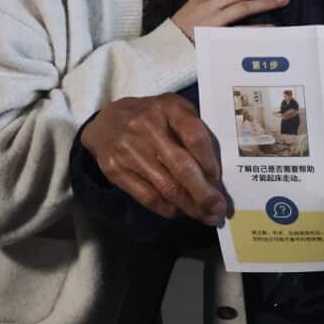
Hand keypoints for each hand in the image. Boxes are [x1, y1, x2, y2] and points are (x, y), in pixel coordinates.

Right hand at [81, 94, 227, 225]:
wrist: (105, 122)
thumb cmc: (152, 117)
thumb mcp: (175, 110)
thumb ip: (194, 131)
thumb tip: (214, 173)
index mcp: (168, 108)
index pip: (195, 138)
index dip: (210, 163)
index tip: (218, 181)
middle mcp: (147, 128)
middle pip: (181, 168)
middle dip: (204, 194)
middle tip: (218, 210)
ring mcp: (128, 150)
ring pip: (166, 187)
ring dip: (189, 206)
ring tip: (205, 216)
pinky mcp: (115, 170)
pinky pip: (147, 197)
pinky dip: (167, 208)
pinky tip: (180, 211)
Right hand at [171, 0, 289, 39]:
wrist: (162, 52)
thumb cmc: (178, 34)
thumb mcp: (193, 13)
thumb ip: (211, 7)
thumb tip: (232, 2)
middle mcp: (208, 6)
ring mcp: (211, 21)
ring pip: (242, 7)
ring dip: (265, 2)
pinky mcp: (214, 37)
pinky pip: (240, 32)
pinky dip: (257, 28)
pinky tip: (272, 27)